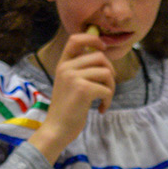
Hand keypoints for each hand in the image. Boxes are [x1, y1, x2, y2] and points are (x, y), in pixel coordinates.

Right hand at [28, 30, 114, 162]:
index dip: (93, 38)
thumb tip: (103, 60)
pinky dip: (108, 100)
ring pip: (106, 73)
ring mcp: (73, 77)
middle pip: (100, 57)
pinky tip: (101, 109)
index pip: (75, 39)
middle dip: (110, 72)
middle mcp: (66, 68)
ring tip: (104, 100)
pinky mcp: (83, 90)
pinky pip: (107, 89)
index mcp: (63, 64)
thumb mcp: (68, 84)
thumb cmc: (66, 110)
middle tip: (107, 87)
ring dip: (111, 87)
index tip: (102, 48)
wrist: (56, 129)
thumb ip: (80, 71)